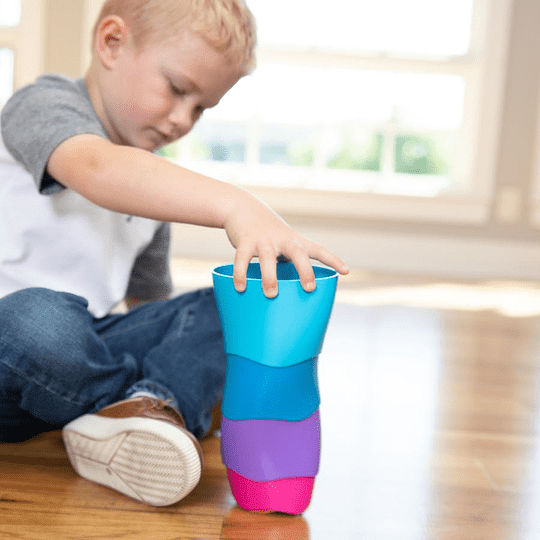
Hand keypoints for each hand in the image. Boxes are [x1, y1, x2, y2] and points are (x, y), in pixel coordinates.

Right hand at [223, 197, 348, 297]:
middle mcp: (282, 240)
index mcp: (295, 242)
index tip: (345, 271)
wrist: (242, 208)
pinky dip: (241, 273)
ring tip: (271, 293)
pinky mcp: (245, 241)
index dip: (333, 260)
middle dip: (305, 271)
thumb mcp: (282, 243)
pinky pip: (242, 258)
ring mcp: (264, 240)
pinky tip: (240, 287)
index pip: (318, 250)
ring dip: (270, 276)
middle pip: (298, 254)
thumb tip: (286, 298)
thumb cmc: (267, 233)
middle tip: (309, 288)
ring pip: (269, 258)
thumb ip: (287, 264)